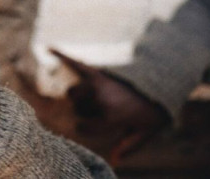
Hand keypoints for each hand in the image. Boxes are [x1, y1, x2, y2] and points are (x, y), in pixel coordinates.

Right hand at [50, 49, 169, 162]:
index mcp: (111, 117)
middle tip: (99, 108)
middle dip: (83, 110)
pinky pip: (76, 63)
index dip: (86, 127)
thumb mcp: (144, 132)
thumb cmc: (151, 112)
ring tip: (92, 95)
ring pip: (73, 92)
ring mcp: (99, 85)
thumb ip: (128, 146)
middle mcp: (101, 100)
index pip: (84, 127)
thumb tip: (115, 162)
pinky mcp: (98, 72)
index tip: (91, 125)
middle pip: (76, 109)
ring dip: (78, 95)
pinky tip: (48, 48)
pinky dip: (61, 54)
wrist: (161, 85)